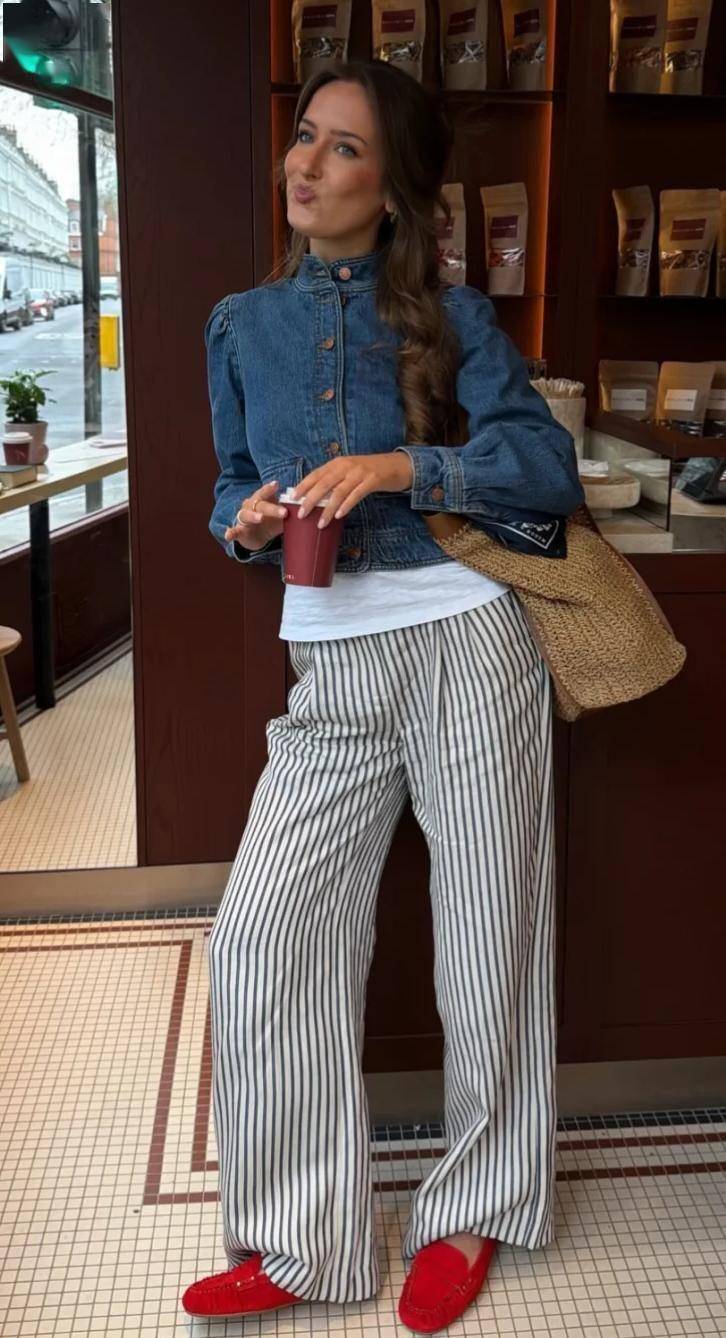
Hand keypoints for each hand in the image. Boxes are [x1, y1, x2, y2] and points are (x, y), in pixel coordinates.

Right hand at [223, 480, 287, 549]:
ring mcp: (244, 518)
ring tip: (260, 518)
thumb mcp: (280, 516)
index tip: (277, 484)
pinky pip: (234, 530)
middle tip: (284, 512)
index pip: (266, 492)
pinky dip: (231, 532)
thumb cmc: (270, 521)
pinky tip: (229, 535)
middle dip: (272, 508)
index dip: (270, 488)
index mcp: (262, 500)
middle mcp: (251, 506)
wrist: (255, 535)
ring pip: (247, 515)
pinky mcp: (239, 530)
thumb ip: (291, 512)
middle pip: (260, 504)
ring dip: (253, 516)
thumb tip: (311, 509)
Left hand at [290, 452, 413, 528]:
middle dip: (311, 499)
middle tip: (301, 513)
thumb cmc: (370, 472)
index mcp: (338, 463)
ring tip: (320, 523)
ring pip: (339, 491)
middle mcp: (346, 466)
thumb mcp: (349, 472)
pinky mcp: (372, 480)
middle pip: (324, 483)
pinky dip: (346, 505)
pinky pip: (356, 494)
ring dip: (328, 508)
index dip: (304, 485)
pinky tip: (339, 515)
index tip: (292, 497)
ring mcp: (359, 473)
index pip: (316, 474)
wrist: (396, 465)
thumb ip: (335, 481)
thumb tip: (316, 498)